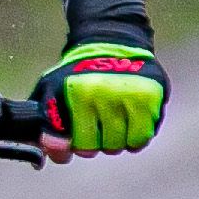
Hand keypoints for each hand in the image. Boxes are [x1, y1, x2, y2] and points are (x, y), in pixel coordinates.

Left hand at [33, 42, 165, 159]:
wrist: (111, 44)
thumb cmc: (78, 74)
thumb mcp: (51, 90)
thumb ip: (47, 124)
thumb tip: (57, 155)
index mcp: (76, 93)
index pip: (72, 143)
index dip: (68, 149)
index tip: (70, 145)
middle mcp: (102, 94)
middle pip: (96, 147)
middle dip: (93, 144)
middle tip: (95, 129)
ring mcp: (129, 95)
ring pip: (120, 145)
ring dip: (115, 141)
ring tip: (111, 124)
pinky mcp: (151, 97)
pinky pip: (143, 137)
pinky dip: (135, 138)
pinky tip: (129, 125)